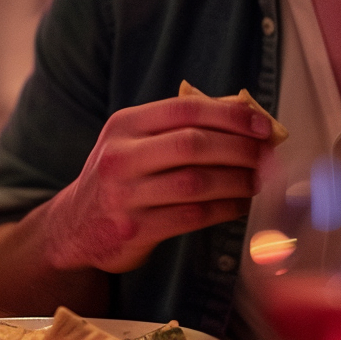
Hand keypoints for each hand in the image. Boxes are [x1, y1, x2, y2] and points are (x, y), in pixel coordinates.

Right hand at [41, 95, 273, 273]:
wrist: (74, 226)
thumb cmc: (120, 174)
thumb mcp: (136, 139)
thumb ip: (181, 125)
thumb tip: (245, 114)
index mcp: (126, 124)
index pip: (186, 109)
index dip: (230, 115)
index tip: (262, 124)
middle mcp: (121, 156)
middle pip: (194, 144)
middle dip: (239, 148)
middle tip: (266, 154)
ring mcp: (124, 195)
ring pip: (195, 183)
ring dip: (236, 180)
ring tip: (257, 180)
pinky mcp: (133, 230)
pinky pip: (191, 216)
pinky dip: (223, 209)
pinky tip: (239, 205)